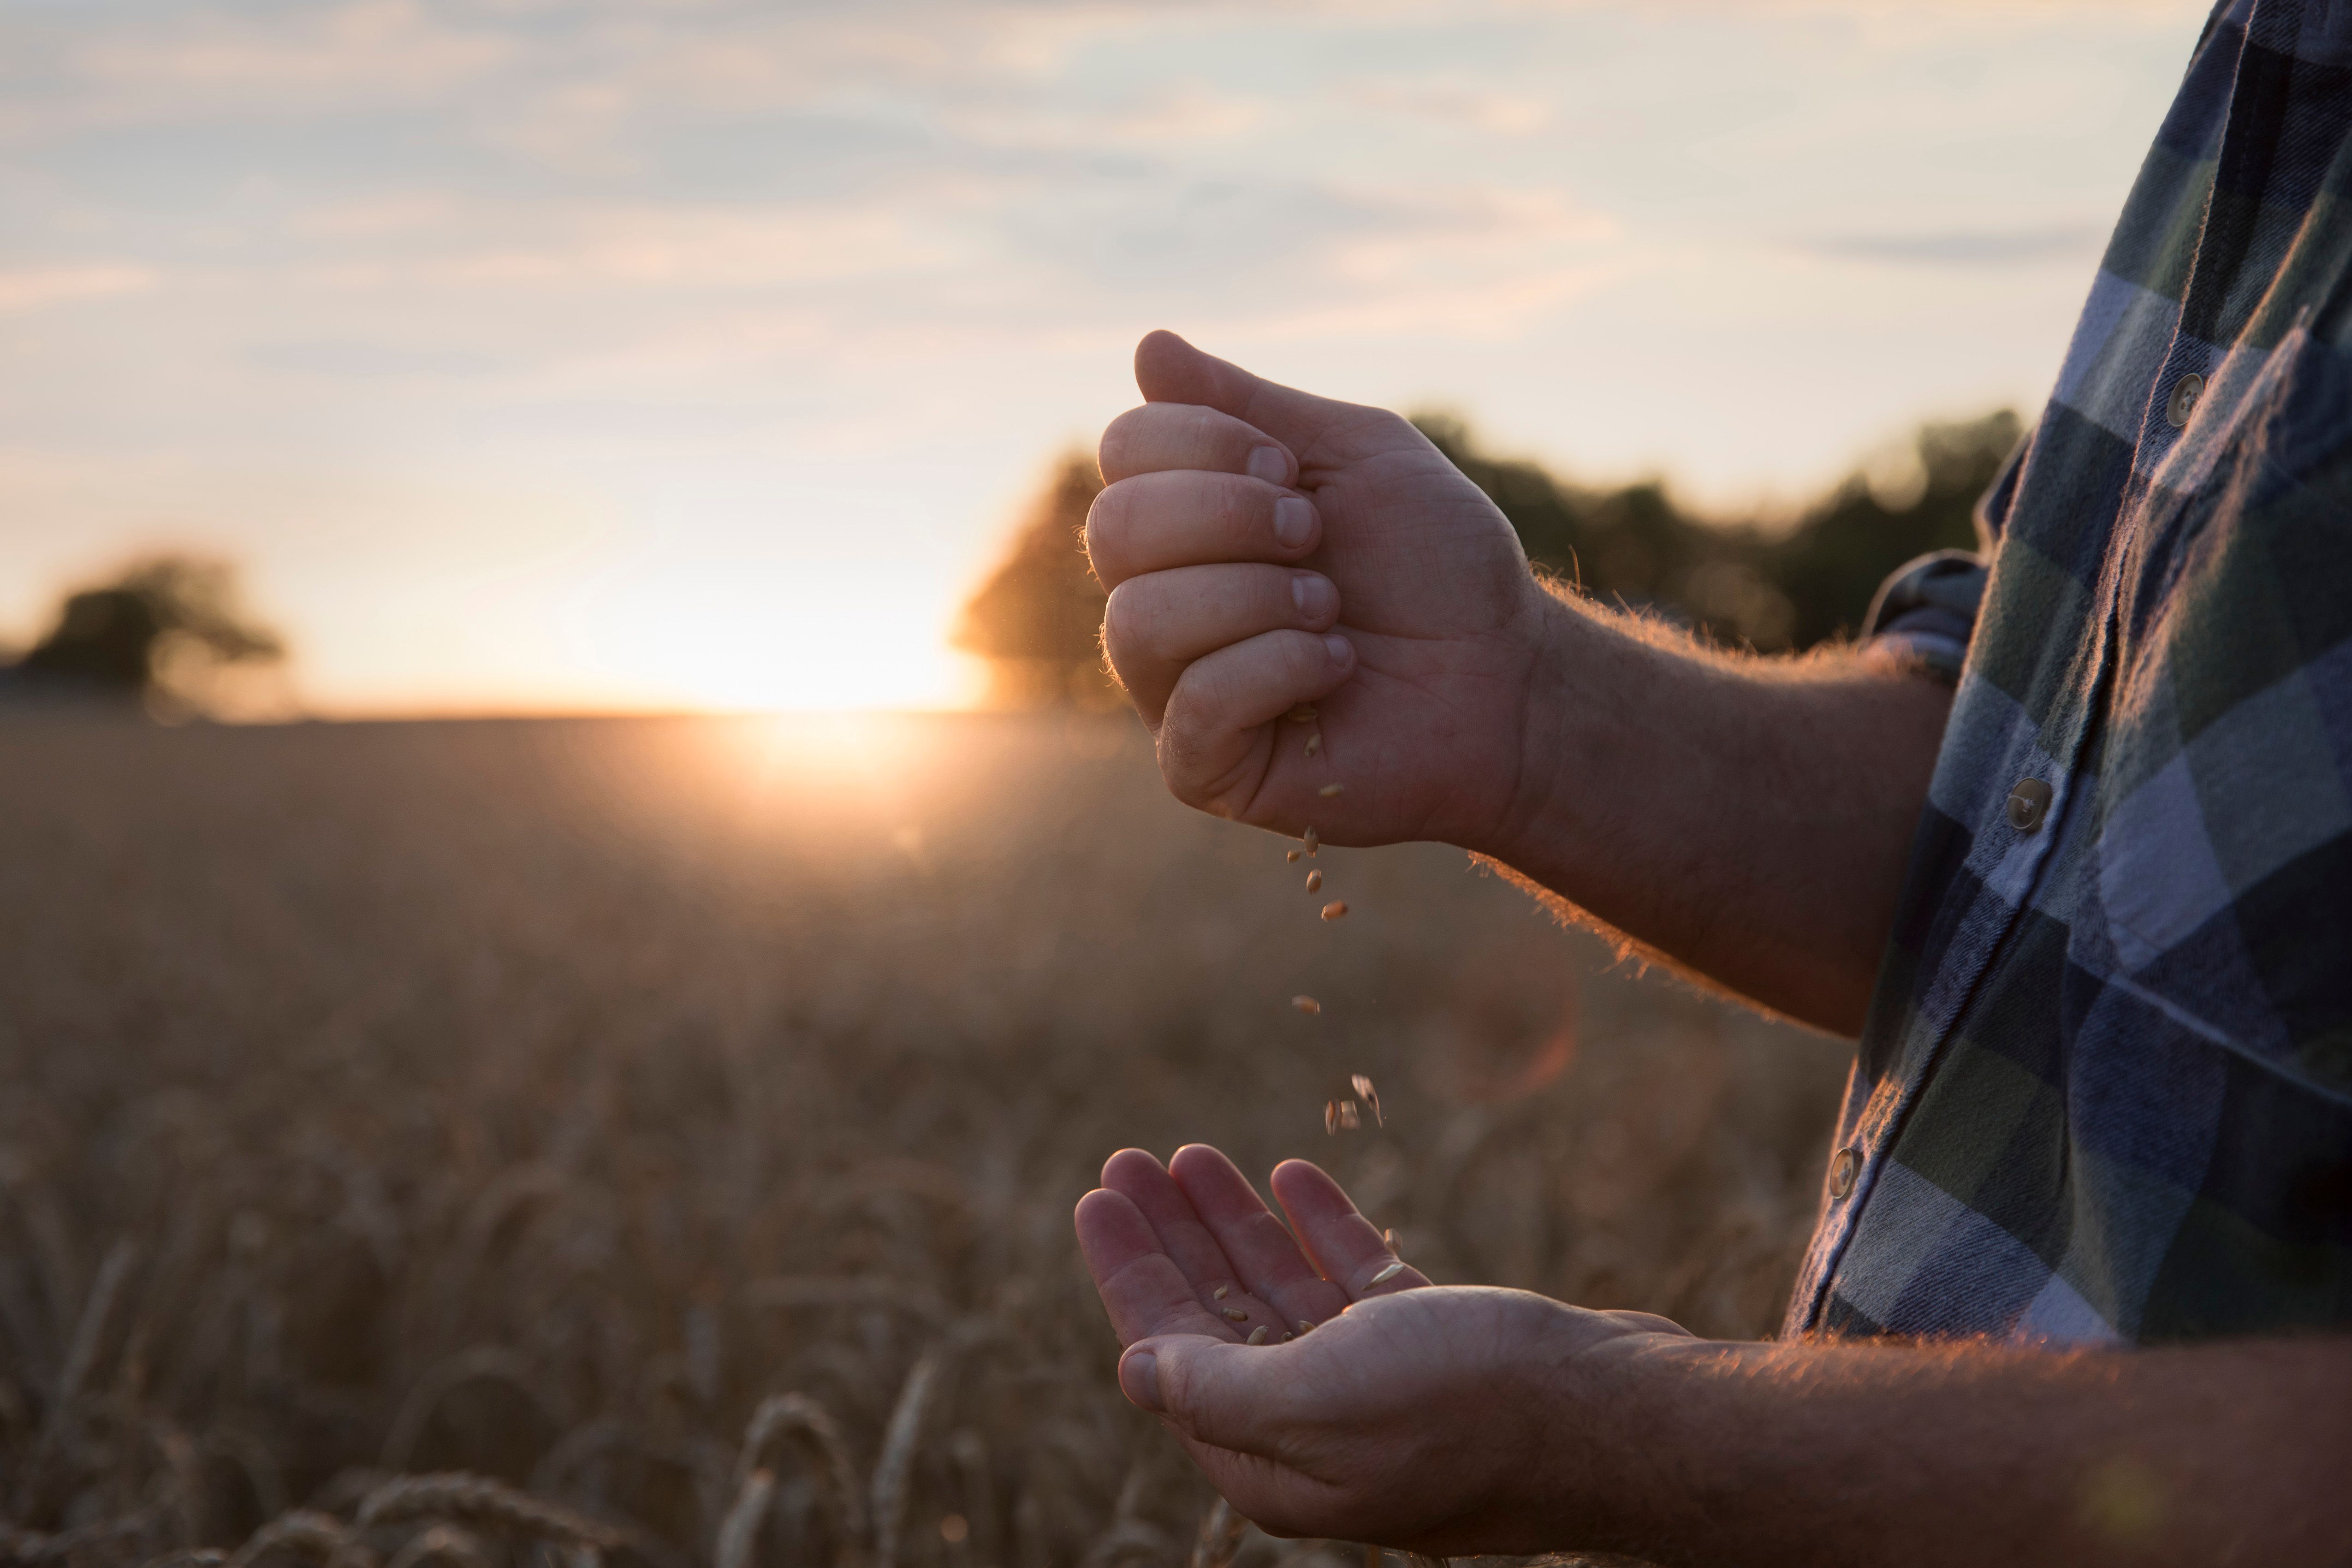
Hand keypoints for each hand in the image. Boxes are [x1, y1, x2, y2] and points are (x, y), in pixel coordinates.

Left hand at [1072, 1145, 1693, 1553]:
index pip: (1170, 1357)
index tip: (1097, 1197)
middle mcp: (1321, 1434)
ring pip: (1285, 1295)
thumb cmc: (1469, 1409)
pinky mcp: (1439, 1352)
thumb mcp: (1317, 1404)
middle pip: (1219, 1320)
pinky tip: (1290, 1175)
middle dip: (1172, 1240)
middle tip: (1129, 1160)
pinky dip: (1321, 1227)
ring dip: (1237, 1223)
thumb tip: (1134, 1371)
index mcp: (1278, 1463)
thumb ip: (1216, 1389)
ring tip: (1192, 1155)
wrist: (1617, 1415)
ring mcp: (1383, 1391)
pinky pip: (1358, 1283)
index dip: (1129, 1274)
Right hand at [1089, 331, 1559, 848]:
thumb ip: (1249, 405)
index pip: (1124, 450)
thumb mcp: (1355, 454)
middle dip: (1230, 518)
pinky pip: (1193, 704)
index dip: (1205, 443)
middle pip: (1112, 529)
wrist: (1507, 674)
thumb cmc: (1436, 567)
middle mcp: (1161, 598)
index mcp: (1188, 520)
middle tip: (1313, 536)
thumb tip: (1147, 348)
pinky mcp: (1202, 767)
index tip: (1295, 473)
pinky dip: (1278, 669)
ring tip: (1331, 610)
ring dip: (1258, 598)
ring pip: (1138, 621)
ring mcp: (1173, 688)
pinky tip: (1336, 668)